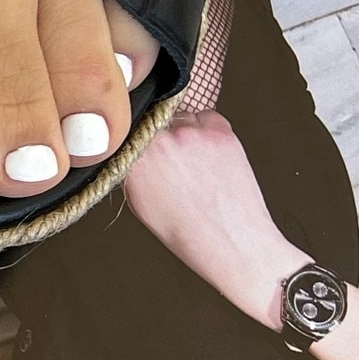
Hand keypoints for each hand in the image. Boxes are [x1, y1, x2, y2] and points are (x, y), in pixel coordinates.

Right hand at [123, 110, 306, 327]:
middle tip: (173, 160)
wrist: (232, 242)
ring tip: (196, 164)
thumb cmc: (189, 232)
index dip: (136, 140)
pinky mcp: (219, 131)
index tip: (143, 148)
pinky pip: (207, 117)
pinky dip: (208, 131)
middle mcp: (159, 141)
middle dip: (160, 136)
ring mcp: (191, 133)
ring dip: (185, 132)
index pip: (126, 131)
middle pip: (153, 121)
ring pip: (181, 117)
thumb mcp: (140, 204)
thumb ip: (130, 169)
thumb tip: (130, 148)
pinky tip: (211, 157)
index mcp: (134, 160)